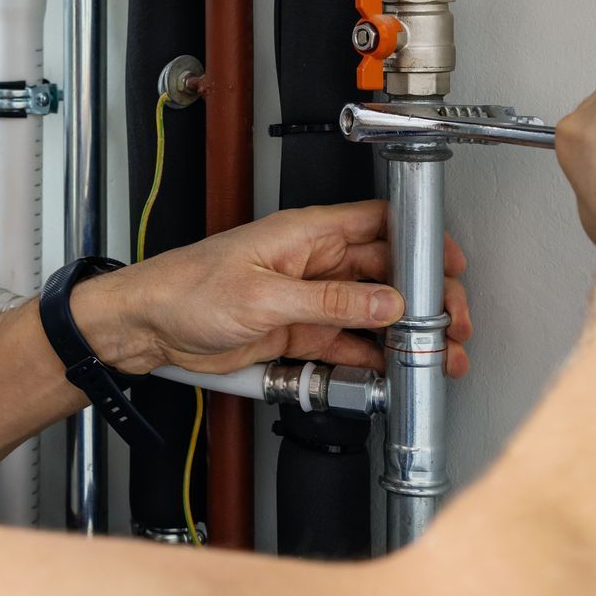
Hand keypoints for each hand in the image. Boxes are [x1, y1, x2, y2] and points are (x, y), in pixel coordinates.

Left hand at [71, 200, 472, 378]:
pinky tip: (391, 372)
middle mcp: (312, 262)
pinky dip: (370, 358)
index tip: (450, 268)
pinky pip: (345, 343)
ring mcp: (306, 299)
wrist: (145, 327)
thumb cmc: (184, 289)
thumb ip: (330, 303)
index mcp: (305, 233)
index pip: (378, 223)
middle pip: (386, 273)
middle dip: (423, 299)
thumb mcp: (264, 296)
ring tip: (435, 357)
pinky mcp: (295, 332)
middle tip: (450, 327)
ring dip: (403, 335)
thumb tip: (385, 303)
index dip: (420, 241)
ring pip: (371, 313)